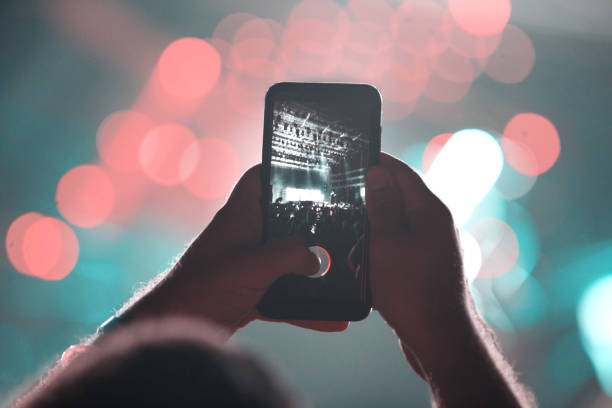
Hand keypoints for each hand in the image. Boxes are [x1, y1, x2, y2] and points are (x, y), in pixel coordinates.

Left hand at [123, 165, 348, 335]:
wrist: (174, 329)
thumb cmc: (201, 289)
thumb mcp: (253, 266)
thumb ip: (288, 256)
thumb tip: (318, 259)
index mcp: (239, 217)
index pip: (258, 179)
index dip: (280, 169)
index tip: (311, 172)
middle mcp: (242, 236)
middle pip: (281, 222)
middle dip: (310, 226)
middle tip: (342, 226)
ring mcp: (245, 265)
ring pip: (285, 261)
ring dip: (311, 271)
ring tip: (344, 276)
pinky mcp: (247, 292)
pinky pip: (283, 294)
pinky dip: (304, 305)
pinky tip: (332, 320)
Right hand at [365, 153, 467, 366]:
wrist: (438, 337)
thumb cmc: (412, 290)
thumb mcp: (386, 243)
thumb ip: (381, 206)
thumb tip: (378, 172)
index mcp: (429, 212)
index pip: (401, 173)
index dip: (377, 162)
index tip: (354, 155)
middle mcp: (434, 225)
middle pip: (397, 198)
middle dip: (371, 198)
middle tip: (343, 197)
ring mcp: (431, 247)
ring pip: (395, 225)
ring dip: (373, 228)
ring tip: (350, 232)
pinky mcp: (424, 267)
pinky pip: (397, 247)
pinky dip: (380, 249)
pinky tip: (364, 260)